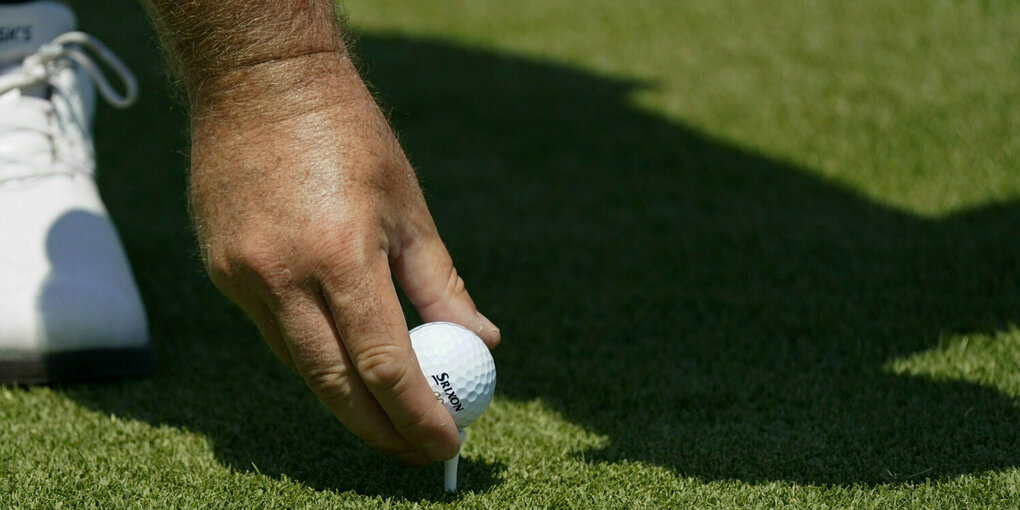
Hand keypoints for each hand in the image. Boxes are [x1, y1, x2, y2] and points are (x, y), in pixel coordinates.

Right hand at [187, 53, 499, 464]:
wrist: (260, 82)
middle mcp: (282, 276)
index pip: (384, 364)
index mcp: (340, 255)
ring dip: (347, 402)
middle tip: (417, 451)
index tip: (446, 443)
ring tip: (389, 419)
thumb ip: (441, 283)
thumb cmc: (350, 136)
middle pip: (335, 385)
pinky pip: (275, 334)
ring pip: (300, 366)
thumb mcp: (409, 207)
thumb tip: (482, 340)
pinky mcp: (222, 273)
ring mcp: (242, 278)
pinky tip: (343, 363)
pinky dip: (313, 357)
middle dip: (381, 431)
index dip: (418, 414)